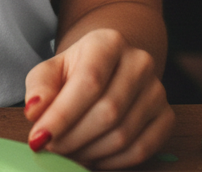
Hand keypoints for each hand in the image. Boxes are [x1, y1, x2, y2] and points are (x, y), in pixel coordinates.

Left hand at [24, 29, 172, 168]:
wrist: (110, 65)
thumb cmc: (76, 69)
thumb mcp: (52, 70)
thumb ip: (40, 87)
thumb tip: (35, 111)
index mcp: (108, 42)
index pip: (88, 82)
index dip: (62, 115)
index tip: (38, 138)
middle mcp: (139, 62)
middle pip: (107, 111)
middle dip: (73, 137)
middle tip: (52, 148)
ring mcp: (157, 90)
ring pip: (124, 135)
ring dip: (90, 152)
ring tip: (68, 152)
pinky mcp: (167, 115)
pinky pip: (142, 150)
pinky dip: (113, 161)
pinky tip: (92, 156)